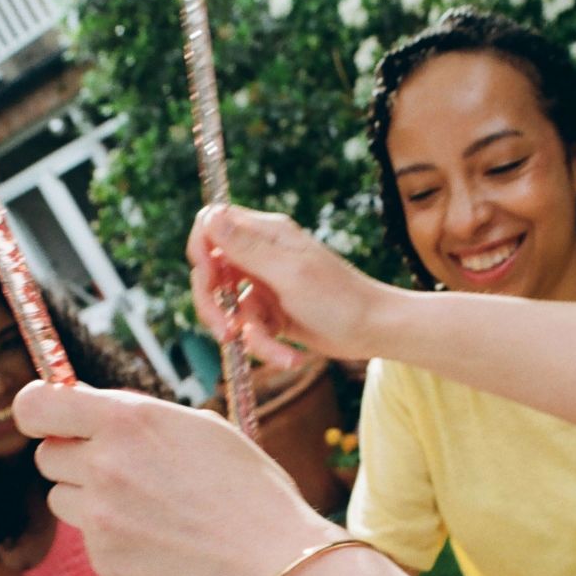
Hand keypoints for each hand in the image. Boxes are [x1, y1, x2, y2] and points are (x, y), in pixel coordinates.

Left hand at [12, 382, 340, 575]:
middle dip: (75, 459)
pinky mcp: (103, 557)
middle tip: (121, 471)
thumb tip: (96, 415)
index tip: (50, 421)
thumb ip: (139, 419)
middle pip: (47, 455)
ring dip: (90, 499)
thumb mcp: (201, 429)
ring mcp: (99, 515)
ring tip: (146, 508)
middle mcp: (104, 463)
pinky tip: (159, 539)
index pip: (36, 404)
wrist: (271, 564)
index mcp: (129, 419)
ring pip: (62, 498)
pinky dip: (113, 536)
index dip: (37, 412)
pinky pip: (88, 537)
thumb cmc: (250, 491)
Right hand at [187, 203, 387, 365]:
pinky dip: (267, 347)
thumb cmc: (340, 299)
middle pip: (210, 271)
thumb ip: (247, 247)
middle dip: (212, 305)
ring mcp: (265, 285)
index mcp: (266, 234)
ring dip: (247, 336)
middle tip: (224, 330)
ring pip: (228, 308)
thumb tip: (210, 217)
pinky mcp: (271, 313)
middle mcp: (261, 255)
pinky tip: (290, 358)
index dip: (200, 249)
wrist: (375, 330)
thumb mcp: (289, 273)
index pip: (211, 224)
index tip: (209, 279)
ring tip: (274, 353)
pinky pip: (251, 329)